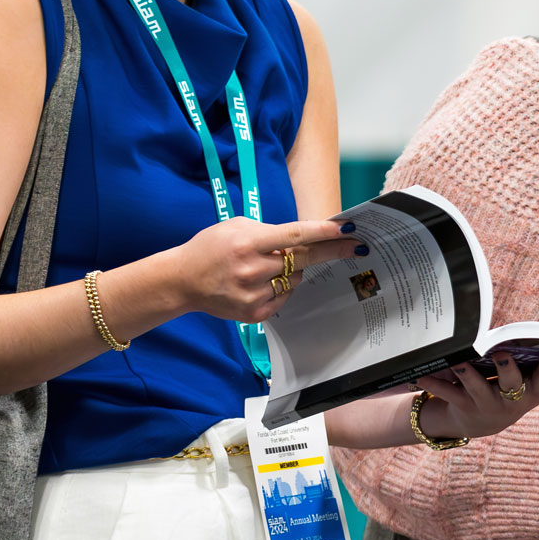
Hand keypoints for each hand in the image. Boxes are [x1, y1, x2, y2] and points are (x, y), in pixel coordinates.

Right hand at [167, 216, 364, 322]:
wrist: (181, 280)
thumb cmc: (211, 247)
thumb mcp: (236, 227)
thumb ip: (269, 232)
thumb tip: (302, 239)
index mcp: (249, 242)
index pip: (295, 236)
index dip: (324, 232)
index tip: (348, 229)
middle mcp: (252, 268)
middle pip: (304, 260)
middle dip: (333, 251)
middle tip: (357, 246)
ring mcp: (253, 293)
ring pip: (295, 279)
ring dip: (293, 270)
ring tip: (268, 265)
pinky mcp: (253, 313)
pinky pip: (284, 297)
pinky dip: (281, 288)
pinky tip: (262, 282)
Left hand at [414, 353, 538, 442]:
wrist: (483, 423)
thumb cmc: (508, 389)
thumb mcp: (524, 382)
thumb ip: (526, 362)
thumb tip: (522, 332)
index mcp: (532, 392)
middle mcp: (512, 401)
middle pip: (511, 384)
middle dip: (507, 368)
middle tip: (503, 353)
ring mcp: (488, 405)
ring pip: (477, 387)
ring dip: (467, 373)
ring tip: (459, 361)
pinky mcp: (465, 407)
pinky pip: (449, 393)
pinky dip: (435, 383)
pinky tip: (423, 374)